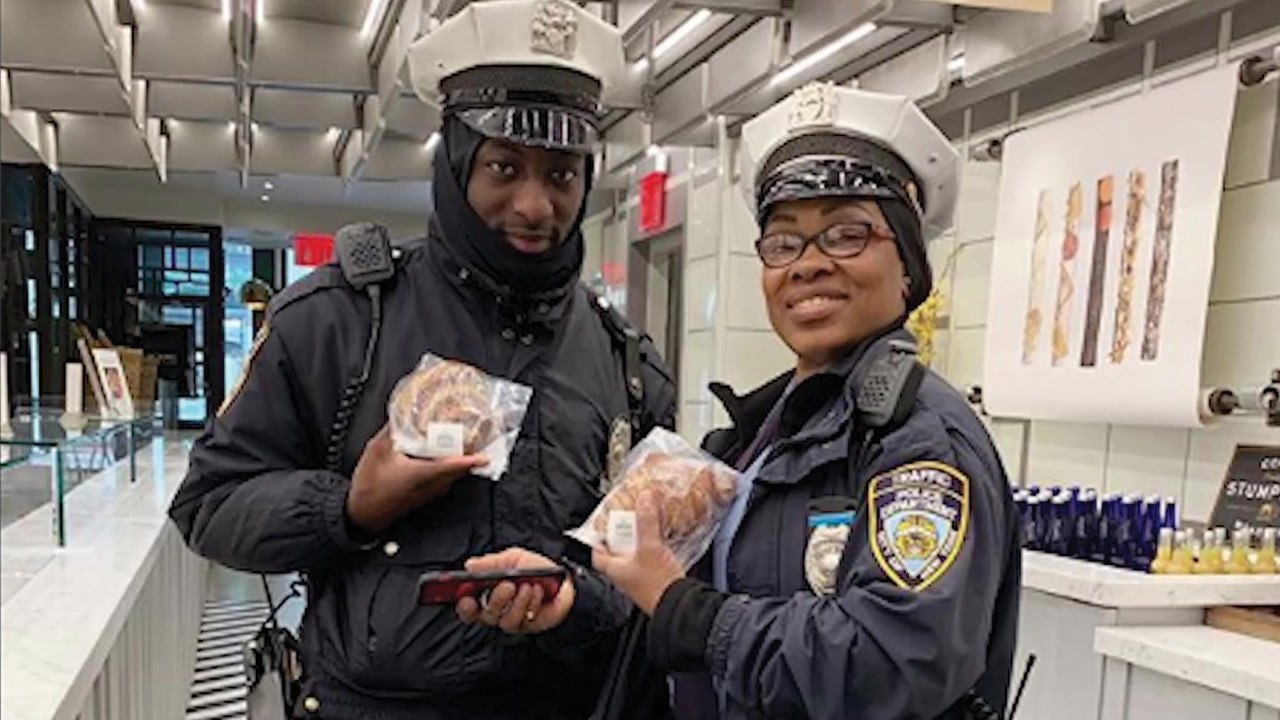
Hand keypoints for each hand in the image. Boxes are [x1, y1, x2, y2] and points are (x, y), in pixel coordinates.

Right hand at [345, 426, 487, 533]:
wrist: (362, 514)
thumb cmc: (369, 488)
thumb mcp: (378, 450)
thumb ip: (392, 429)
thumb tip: (403, 412)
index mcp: (424, 474)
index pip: (455, 465)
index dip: (472, 458)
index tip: (485, 452)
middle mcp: (432, 485)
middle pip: (460, 468)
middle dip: (470, 452)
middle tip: (476, 435)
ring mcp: (431, 492)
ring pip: (454, 474)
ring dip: (460, 459)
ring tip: (460, 440)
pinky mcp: (427, 494)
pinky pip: (446, 478)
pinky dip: (449, 466)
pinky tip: (441, 455)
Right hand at [456, 548, 575, 633]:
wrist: (564, 580)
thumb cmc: (537, 570)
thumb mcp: (514, 559)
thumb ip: (492, 562)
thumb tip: (470, 565)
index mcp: (489, 592)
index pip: (468, 606)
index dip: (463, 605)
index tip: (465, 597)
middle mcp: (498, 609)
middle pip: (484, 615)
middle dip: (495, 600)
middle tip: (507, 586)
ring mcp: (512, 619)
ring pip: (504, 620)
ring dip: (517, 601)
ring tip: (527, 585)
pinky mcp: (527, 626)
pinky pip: (523, 620)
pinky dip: (530, 603)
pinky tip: (537, 591)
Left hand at [592, 491, 684, 615]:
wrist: (678, 605)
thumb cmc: (658, 585)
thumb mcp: (650, 546)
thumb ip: (647, 521)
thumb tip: (643, 499)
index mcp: (615, 569)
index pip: (597, 553)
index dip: (598, 538)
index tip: (603, 524)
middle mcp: (625, 576)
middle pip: (617, 551)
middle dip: (623, 535)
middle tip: (630, 519)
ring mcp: (640, 579)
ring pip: (634, 555)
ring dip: (639, 541)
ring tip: (647, 526)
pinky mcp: (655, 580)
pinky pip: (649, 560)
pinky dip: (653, 549)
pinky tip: (662, 541)